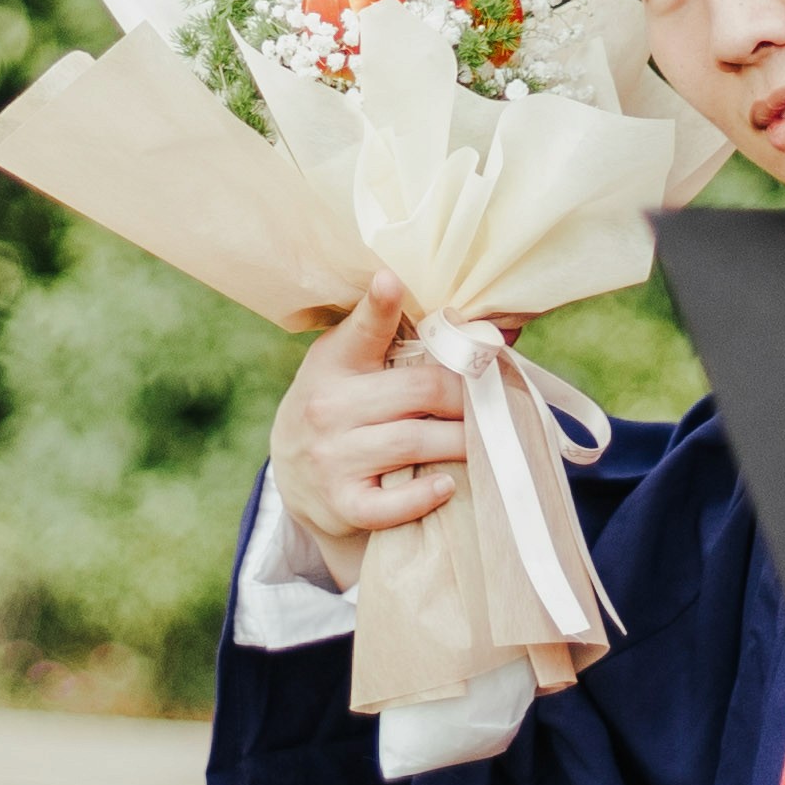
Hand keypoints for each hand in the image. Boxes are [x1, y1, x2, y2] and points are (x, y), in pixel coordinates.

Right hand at [270, 269, 467, 587]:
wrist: (293, 477)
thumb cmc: (342, 407)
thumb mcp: (354, 365)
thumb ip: (402, 342)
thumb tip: (491, 326)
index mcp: (334, 362)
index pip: (360, 330)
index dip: (377, 305)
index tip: (391, 281)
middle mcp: (326, 406)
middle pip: (418, 390)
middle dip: (464, 396)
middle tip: (489, 401)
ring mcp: (331, 457)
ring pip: (415, 441)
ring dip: (460, 442)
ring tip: (482, 441)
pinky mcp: (341, 502)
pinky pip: (390, 504)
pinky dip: (423, 496)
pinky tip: (446, 485)